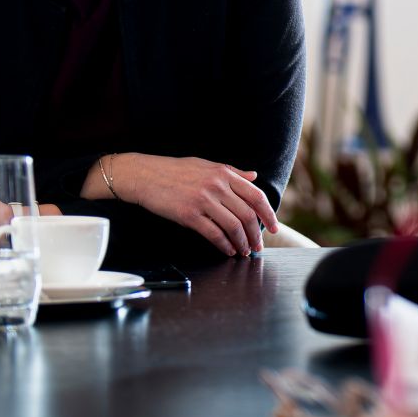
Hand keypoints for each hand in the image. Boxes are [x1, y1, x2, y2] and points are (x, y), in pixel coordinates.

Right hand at [104, 154, 276, 256]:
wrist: (144, 174)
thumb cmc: (173, 170)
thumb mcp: (206, 164)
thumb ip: (232, 171)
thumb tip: (253, 176)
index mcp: (224, 173)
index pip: (256, 195)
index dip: (268, 214)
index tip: (273, 227)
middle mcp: (217, 186)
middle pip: (247, 215)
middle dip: (256, 234)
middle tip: (258, 245)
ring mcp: (203, 200)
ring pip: (233, 227)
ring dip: (242, 243)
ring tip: (244, 251)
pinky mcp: (189, 215)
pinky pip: (214, 234)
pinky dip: (225, 245)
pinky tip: (228, 251)